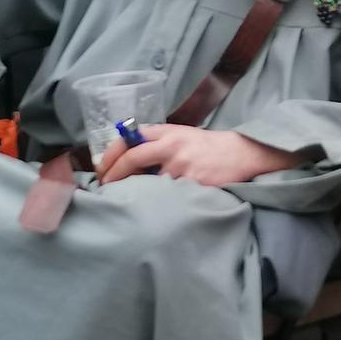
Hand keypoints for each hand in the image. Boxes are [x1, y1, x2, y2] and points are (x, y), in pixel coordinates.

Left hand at [99, 125, 310, 187]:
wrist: (239, 153)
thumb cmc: (206, 146)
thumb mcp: (180, 135)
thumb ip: (155, 141)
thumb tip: (125, 156)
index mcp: (166, 132)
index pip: (128, 139)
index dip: (110, 155)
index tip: (101, 169)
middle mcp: (171, 145)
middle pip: (132, 158)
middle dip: (113, 175)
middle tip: (105, 188)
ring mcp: (182, 165)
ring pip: (148, 181)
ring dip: (137, 192)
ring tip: (130, 201)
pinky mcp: (193, 183)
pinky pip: (169, 195)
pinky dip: (160, 201)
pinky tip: (157, 207)